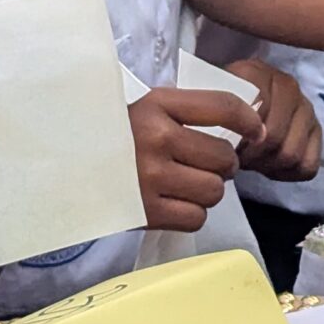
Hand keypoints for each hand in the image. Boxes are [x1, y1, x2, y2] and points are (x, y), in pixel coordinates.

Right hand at [132, 87, 256, 231]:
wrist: (67, 162)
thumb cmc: (118, 134)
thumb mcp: (148, 108)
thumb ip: (190, 111)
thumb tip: (249, 121)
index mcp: (158, 105)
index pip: (223, 106)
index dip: (249, 121)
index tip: (255, 132)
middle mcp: (157, 139)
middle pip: (224, 158)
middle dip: (223, 165)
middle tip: (207, 165)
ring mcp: (151, 177)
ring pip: (214, 191)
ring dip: (208, 191)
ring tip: (188, 184)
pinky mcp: (145, 212)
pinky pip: (196, 217)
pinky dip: (192, 213)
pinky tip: (175, 202)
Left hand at [226, 60, 322, 181]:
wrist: (241, 100)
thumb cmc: (224, 107)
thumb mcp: (212, 103)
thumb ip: (217, 115)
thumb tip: (227, 144)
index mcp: (256, 73)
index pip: (253, 118)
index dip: (238, 142)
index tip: (225, 148)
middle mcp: (287, 86)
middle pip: (274, 139)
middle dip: (253, 157)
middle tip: (239, 159)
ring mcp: (306, 107)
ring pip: (292, 155)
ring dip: (270, 165)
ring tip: (255, 161)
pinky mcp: (318, 130)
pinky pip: (308, 166)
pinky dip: (289, 173)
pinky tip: (272, 165)